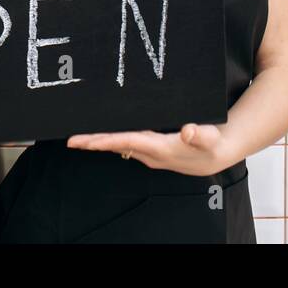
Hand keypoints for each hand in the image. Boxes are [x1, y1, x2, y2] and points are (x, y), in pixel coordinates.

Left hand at [67, 123, 232, 176]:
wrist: (217, 155)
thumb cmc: (212, 144)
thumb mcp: (210, 137)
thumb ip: (199, 134)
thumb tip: (188, 132)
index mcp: (160, 149)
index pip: (128, 142)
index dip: (107, 141)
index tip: (88, 142)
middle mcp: (151, 153)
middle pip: (117, 146)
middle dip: (94, 143)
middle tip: (71, 141)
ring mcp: (150, 153)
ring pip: (119, 146)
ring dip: (99, 142)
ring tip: (79, 139)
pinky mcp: (152, 149)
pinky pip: (126, 144)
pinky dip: (111, 139)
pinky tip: (102, 135)